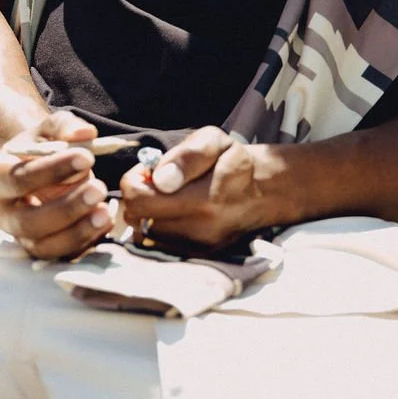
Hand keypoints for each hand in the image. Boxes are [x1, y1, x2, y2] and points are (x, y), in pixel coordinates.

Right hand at [0, 110, 112, 258]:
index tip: (87, 157)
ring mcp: (20, 237)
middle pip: (28, 221)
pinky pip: (62, 257)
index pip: (18, 179)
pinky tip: (105, 224)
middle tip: (99, 188)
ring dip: (77, 232)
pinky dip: (85, 244)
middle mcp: (1, 213)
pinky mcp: (41, 250)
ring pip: (43, 247)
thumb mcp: (48, 128)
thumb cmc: (41, 146)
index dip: (52, 170)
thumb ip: (64, 126)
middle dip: (66, 208)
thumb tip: (84, 134)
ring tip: (105, 212)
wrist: (39, 167)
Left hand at [120, 125, 281, 249]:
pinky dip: (159, 228)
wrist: (263, 192)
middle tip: (154, 184)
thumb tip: (159, 179)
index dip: (134, 181)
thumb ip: (186, 156)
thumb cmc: (233, 161)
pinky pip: (159, 245)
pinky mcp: (197, 257)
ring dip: (148, 215)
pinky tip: (174, 213)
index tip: (148, 171)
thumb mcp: (214, 141)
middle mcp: (199, 230)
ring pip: (145, 234)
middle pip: (137, 220)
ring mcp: (198, 248)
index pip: (139, 201)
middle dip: (137, 199)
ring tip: (167, 198)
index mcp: (203, 200)